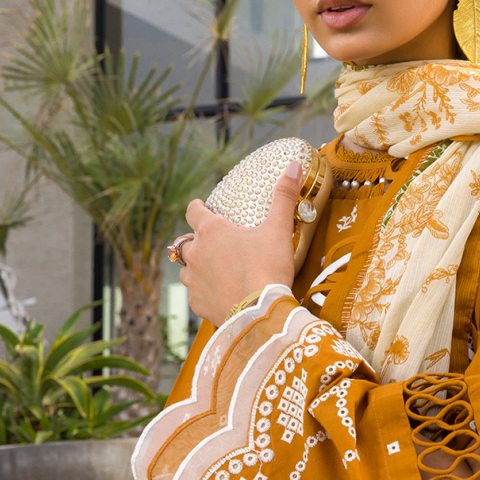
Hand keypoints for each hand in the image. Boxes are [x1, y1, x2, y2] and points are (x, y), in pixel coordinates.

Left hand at [178, 160, 302, 325]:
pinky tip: (217, 294)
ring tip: (211, 269)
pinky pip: (195, 294)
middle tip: (210, 242)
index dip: (197, 207)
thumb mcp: (279, 229)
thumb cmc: (268, 267)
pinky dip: (203, 291)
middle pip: (185, 242)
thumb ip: (284, 197)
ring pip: (186, 269)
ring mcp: (194, 280)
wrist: (261, 313)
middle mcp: (197, 254)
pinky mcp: (198, 304)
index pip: (193, 211)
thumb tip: (293, 165)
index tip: (200, 206)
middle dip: (195, 240)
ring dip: (195, 266)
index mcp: (212, 232)